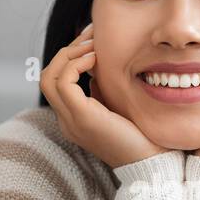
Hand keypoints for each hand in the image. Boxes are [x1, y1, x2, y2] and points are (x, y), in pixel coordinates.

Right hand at [39, 22, 169, 169]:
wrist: (152, 163)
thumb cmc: (142, 136)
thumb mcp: (116, 107)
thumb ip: (101, 90)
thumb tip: (94, 68)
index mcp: (74, 118)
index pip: (56, 81)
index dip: (70, 56)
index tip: (91, 39)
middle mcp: (67, 121)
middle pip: (47, 76)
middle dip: (67, 50)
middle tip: (91, 35)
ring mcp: (71, 121)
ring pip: (48, 77)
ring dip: (69, 54)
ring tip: (92, 46)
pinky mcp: (82, 118)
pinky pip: (64, 83)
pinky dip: (76, 64)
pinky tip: (95, 58)